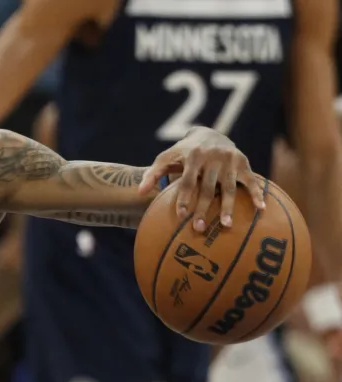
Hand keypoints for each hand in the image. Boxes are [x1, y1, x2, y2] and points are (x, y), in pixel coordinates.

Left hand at [138, 126, 265, 231]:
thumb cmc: (183, 153)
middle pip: (207, 188)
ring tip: (226, 225)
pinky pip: (251, 180)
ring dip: (228, 207)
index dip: (184, 198)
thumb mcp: (166, 158)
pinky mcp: (243, 162)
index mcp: (193, 157)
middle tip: (199, 229)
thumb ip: (153, 174)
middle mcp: (212, 157)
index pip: (187, 181)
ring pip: (228, 187)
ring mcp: (229, 160)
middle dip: (203, 209)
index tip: (180, 216)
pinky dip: (256, 194)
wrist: (209, 133)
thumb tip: (139, 193)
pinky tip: (261, 209)